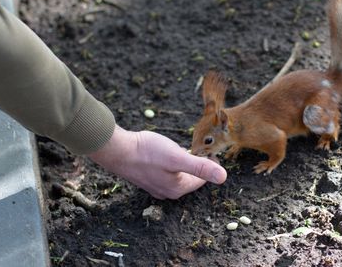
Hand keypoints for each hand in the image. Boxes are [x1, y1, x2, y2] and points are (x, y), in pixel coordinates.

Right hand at [88, 125, 226, 198]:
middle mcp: (167, 191)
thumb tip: (224, 177)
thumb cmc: (147, 153)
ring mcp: (155, 186)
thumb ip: (200, 167)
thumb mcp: (177, 157)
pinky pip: (165, 173)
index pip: (202, 179)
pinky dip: (170, 164)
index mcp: (178, 188)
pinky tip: (166, 154)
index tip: (212, 151)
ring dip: (183, 164)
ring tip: (186, 150)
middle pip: (190, 178)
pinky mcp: (145, 178)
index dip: (210, 164)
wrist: (117, 151)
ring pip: (177, 175)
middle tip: (201, 149)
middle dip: (197, 165)